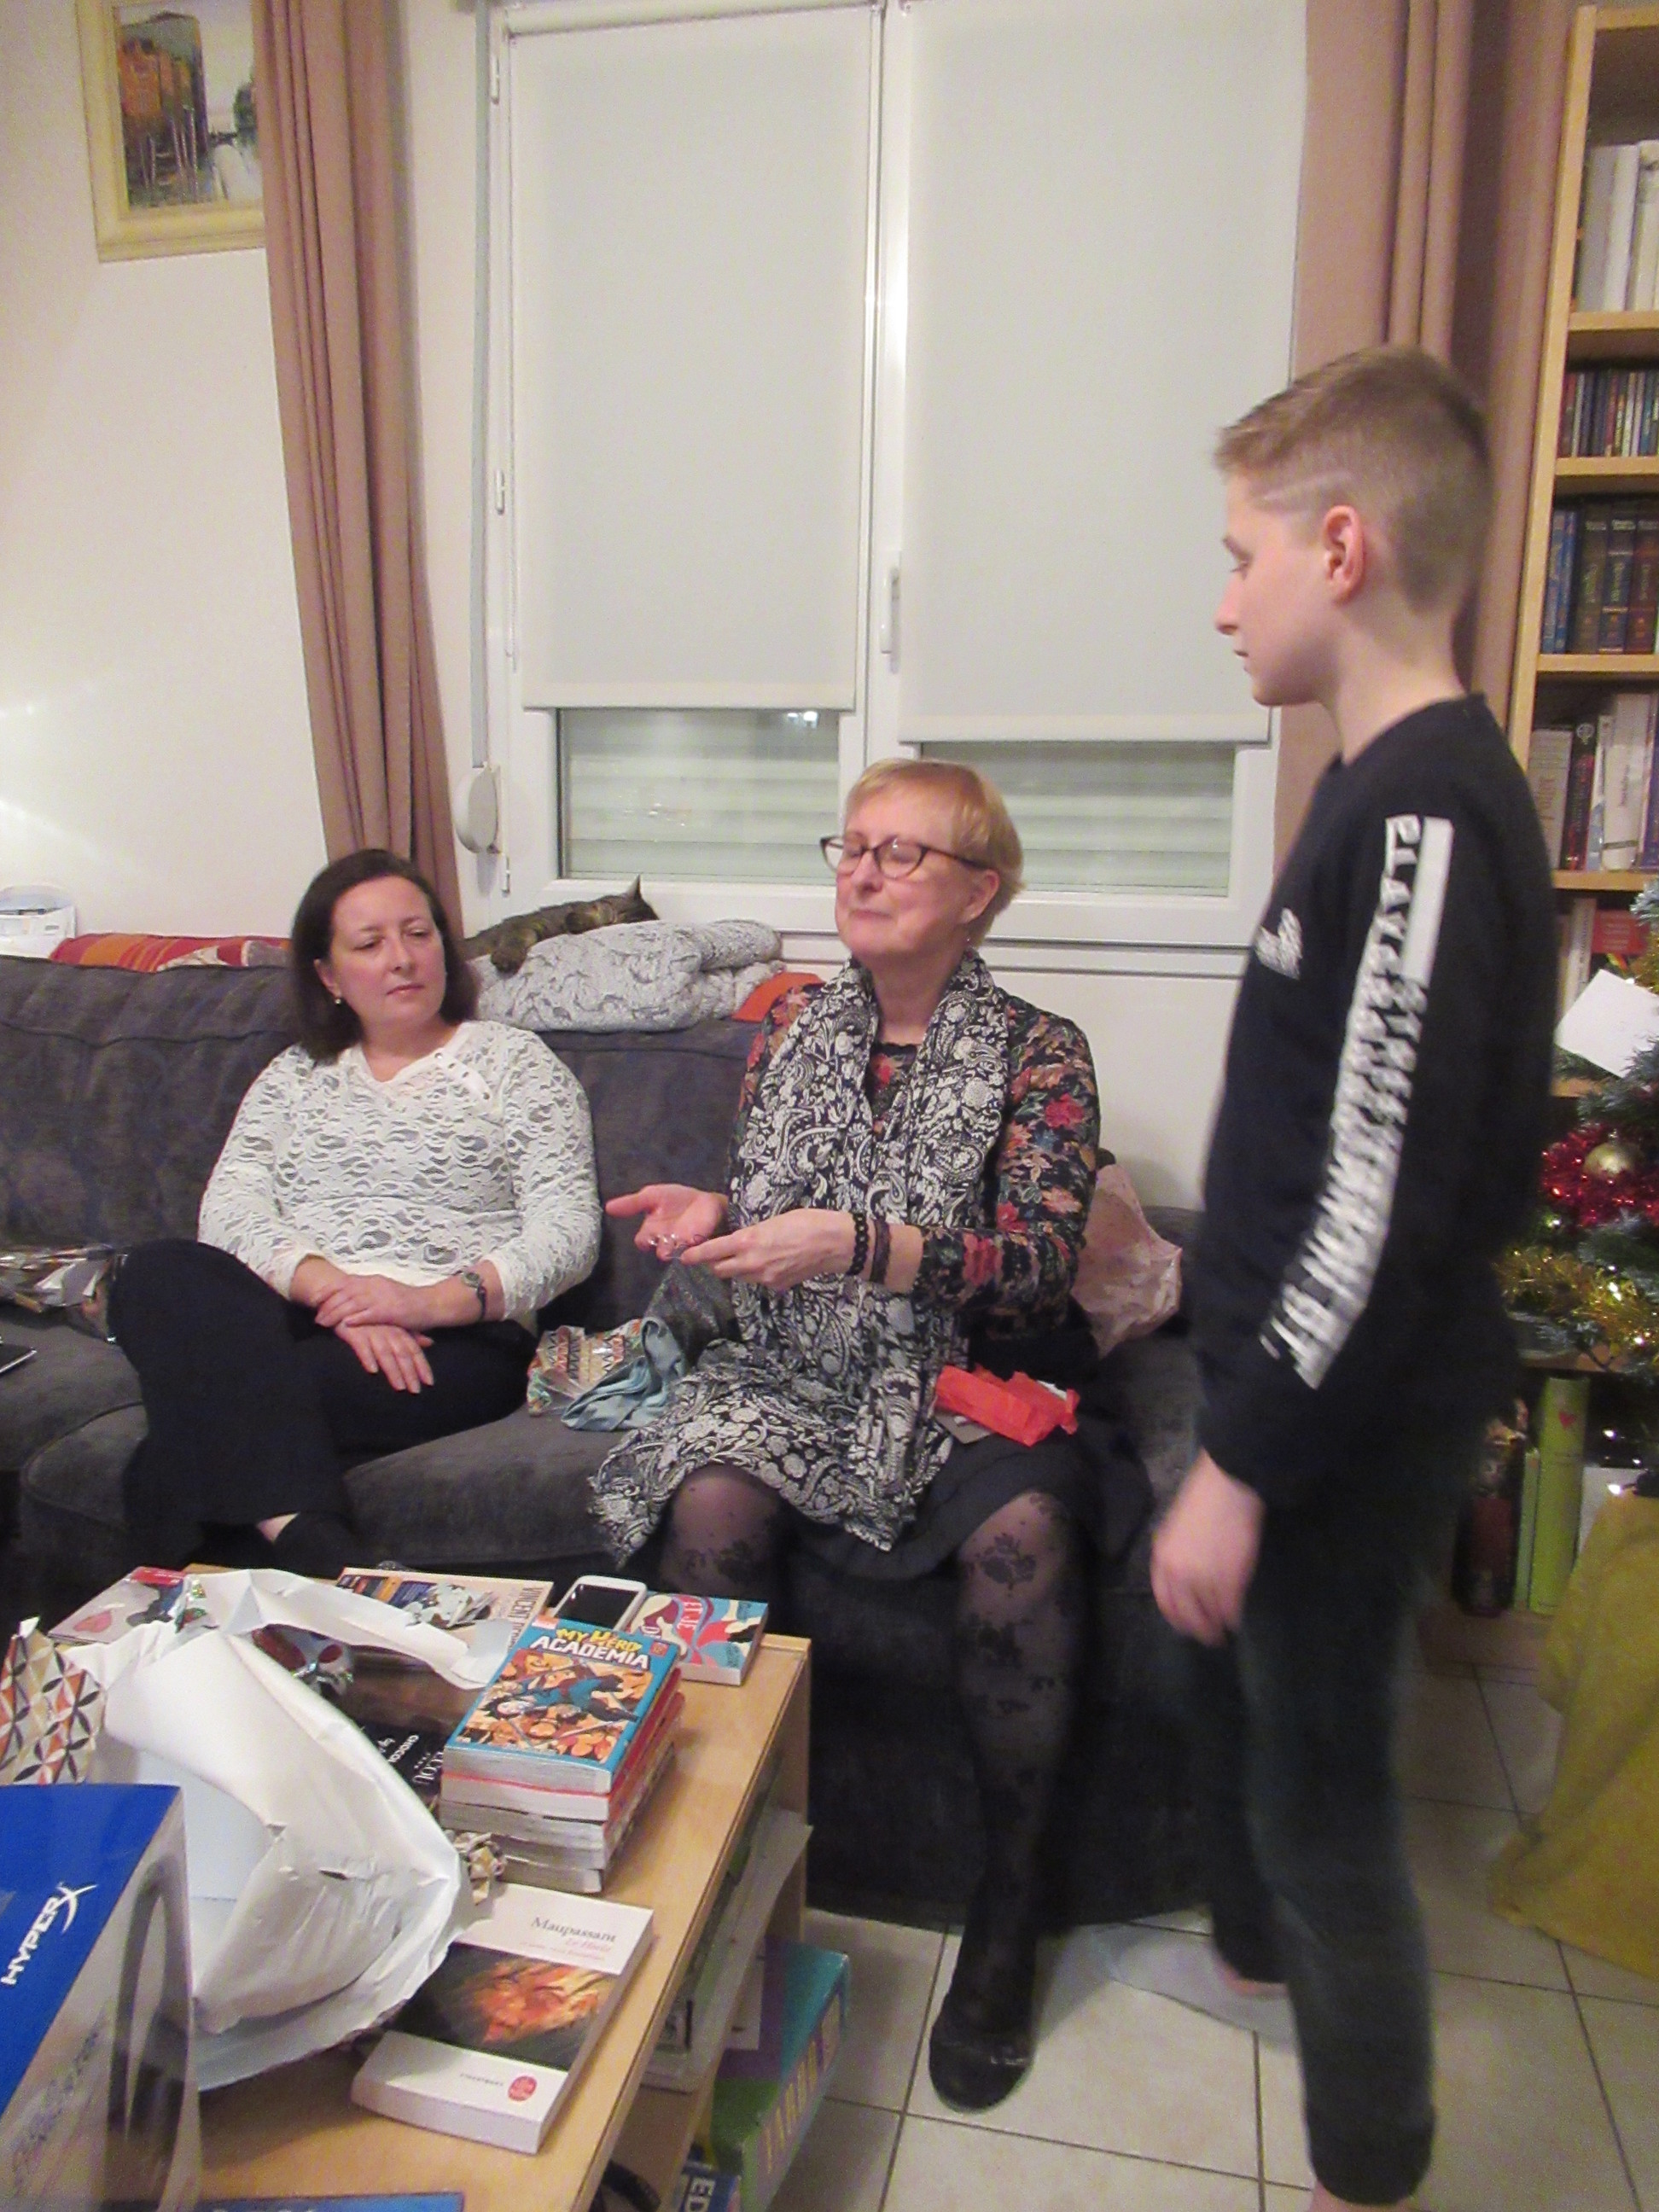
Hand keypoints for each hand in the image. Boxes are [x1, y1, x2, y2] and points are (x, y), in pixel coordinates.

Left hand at [312, 1273, 435, 1330]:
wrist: (431, 1304)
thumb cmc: (408, 1301)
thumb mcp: (385, 1291)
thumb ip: (368, 1293)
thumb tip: (349, 1298)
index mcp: (372, 1280)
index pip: (344, 1282)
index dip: (327, 1290)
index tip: (313, 1299)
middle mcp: (375, 1285)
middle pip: (344, 1293)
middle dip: (327, 1305)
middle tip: (315, 1316)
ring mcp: (382, 1297)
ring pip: (352, 1304)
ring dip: (335, 1313)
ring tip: (323, 1322)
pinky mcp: (390, 1311)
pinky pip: (369, 1314)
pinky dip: (356, 1318)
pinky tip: (346, 1324)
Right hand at [334, 1321, 434, 1391]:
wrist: (345, 1299)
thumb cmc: (371, 1315)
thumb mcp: (393, 1323)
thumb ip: (411, 1334)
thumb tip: (430, 1343)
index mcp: (399, 1331)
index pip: (414, 1350)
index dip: (422, 1366)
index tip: (429, 1383)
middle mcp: (388, 1332)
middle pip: (402, 1354)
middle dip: (410, 1373)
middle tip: (416, 1391)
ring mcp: (372, 1332)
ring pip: (385, 1353)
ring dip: (393, 1370)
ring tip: (399, 1387)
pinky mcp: (354, 1332)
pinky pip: (362, 1346)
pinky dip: (368, 1357)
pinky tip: (372, 1370)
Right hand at [607, 1183, 727, 1260]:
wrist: (703, 1201)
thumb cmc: (675, 1200)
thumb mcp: (651, 1196)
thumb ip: (632, 1203)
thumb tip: (607, 1207)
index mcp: (652, 1230)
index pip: (643, 1241)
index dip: (644, 1240)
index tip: (647, 1237)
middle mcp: (666, 1240)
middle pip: (660, 1250)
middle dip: (663, 1248)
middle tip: (665, 1244)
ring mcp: (683, 1243)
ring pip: (677, 1253)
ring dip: (678, 1249)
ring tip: (681, 1242)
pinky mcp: (700, 1242)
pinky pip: (696, 1250)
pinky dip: (695, 1245)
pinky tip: (695, 1239)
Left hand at [682, 1209, 854, 1291]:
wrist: (834, 1243)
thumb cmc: (807, 1222)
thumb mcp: (773, 1221)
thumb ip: (753, 1234)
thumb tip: (744, 1241)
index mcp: (749, 1241)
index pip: (712, 1252)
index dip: (695, 1256)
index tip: (684, 1257)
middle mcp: (752, 1263)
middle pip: (720, 1270)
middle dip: (713, 1264)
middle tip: (712, 1256)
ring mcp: (765, 1278)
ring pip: (739, 1276)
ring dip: (736, 1268)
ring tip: (745, 1256)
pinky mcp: (778, 1286)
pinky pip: (759, 1281)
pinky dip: (757, 1273)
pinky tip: (770, 1262)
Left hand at [1150, 1449, 1264, 1645]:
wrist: (1227, 1485)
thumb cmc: (1203, 1500)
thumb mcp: (1176, 1530)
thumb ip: (1176, 1557)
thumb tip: (1184, 1581)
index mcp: (1162, 1561)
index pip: (1165, 1603)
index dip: (1177, 1618)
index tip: (1187, 1626)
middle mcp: (1178, 1575)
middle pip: (1186, 1616)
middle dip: (1198, 1630)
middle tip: (1209, 1637)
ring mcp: (1204, 1580)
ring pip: (1209, 1617)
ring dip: (1217, 1628)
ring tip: (1224, 1632)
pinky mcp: (1230, 1581)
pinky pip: (1230, 1610)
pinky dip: (1233, 1618)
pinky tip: (1237, 1620)